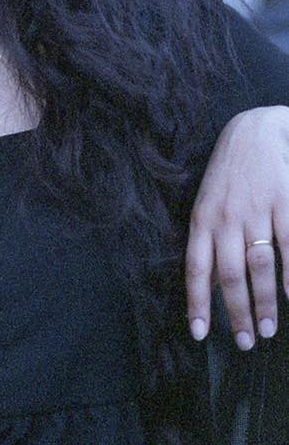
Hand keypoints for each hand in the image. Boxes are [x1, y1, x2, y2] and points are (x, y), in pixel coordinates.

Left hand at [186, 105, 288, 349]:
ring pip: (261, 266)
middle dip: (238, 313)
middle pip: (231, 274)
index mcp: (203, 218)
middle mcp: (227, 217)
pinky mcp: (284, 202)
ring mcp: (256, 210)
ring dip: (266, 302)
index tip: (200, 334)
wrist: (253, 131)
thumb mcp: (208, 203)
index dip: (197, 302)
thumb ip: (209, 242)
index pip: (195, 266)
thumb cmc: (228, 175)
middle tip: (247, 343)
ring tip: (270, 330)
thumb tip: (211, 285)